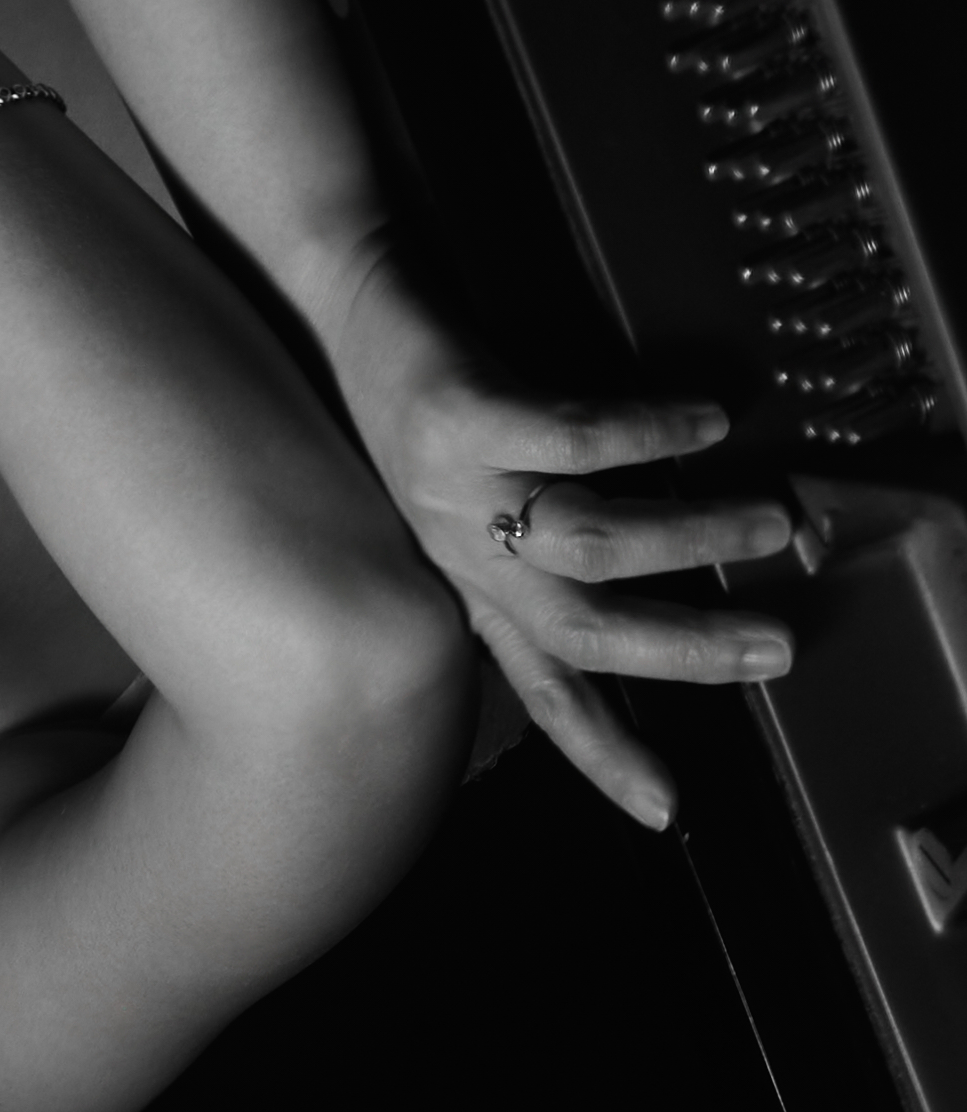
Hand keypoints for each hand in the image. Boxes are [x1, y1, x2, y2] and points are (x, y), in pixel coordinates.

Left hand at [321, 245, 803, 828]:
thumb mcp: (481, 501)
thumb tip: (665, 576)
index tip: (667, 807)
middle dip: (683, 649)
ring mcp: (452, 488)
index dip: (603, 753)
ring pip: (584, 542)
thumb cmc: (428, 403)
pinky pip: (563, 436)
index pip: (543, 692)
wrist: (334, 304)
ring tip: (772, 519)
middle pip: (580, 632)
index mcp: (470, 588)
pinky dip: (644, 434)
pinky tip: (706, 420)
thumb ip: (554, 545)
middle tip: (777, 646)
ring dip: (689, 535)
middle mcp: (459, 554)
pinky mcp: (455, 414)